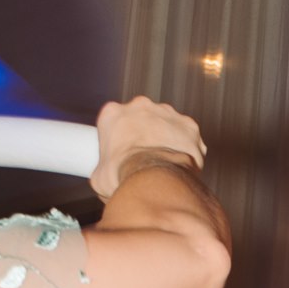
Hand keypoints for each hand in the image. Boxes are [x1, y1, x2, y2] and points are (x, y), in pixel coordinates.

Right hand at [92, 97, 206, 198]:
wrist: (155, 181)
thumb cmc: (124, 177)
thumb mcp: (100, 178)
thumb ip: (103, 170)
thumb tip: (106, 180)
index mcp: (112, 113)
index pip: (115, 123)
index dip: (119, 142)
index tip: (122, 156)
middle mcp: (140, 106)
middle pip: (142, 121)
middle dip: (144, 138)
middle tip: (144, 161)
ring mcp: (166, 113)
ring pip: (166, 126)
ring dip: (166, 142)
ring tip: (164, 166)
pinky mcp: (188, 125)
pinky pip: (187, 137)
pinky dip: (186, 150)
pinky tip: (180, 167)